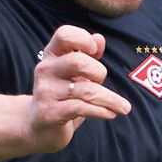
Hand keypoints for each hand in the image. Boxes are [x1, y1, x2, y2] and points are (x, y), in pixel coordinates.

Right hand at [26, 26, 129, 151]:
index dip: (83, 39)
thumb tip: (99, 38)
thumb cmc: (60, 95)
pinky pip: (82, 108)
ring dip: (110, 99)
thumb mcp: (73, 73)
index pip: (64, 34)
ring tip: (123, 107)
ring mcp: (46, 91)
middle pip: (78, 62)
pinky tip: (111, 113)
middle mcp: (45, 70)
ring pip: (86, 90)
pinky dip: (102, 111)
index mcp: (51, 55)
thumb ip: (87, 55)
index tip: (94, 51)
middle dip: (98, 72)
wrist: (38, 126)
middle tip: (101, 82)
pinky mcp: (51, 112)